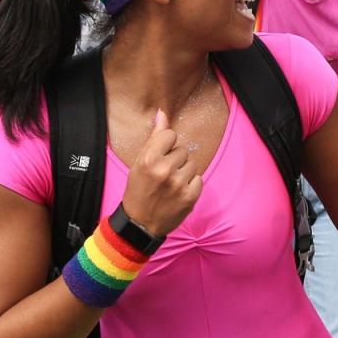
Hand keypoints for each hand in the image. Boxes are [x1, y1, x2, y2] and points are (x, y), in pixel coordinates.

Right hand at [121, 110, 202, 235]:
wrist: (140, 224)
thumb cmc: (138, 189)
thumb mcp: (140, 162)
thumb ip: (154, 137)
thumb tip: (163, 113)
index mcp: (149, 159)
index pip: (170, 135)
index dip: (166, 145)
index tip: (159, 156)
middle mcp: (165, 170)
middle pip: (182, 150)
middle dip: (174, 159)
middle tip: (163, 174)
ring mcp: (179, 184)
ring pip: (192, 164)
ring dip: (183, 172)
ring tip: (170, 183)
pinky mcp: (191, 196)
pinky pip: (198, 178)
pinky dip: (191, 185)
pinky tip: (178, 192)